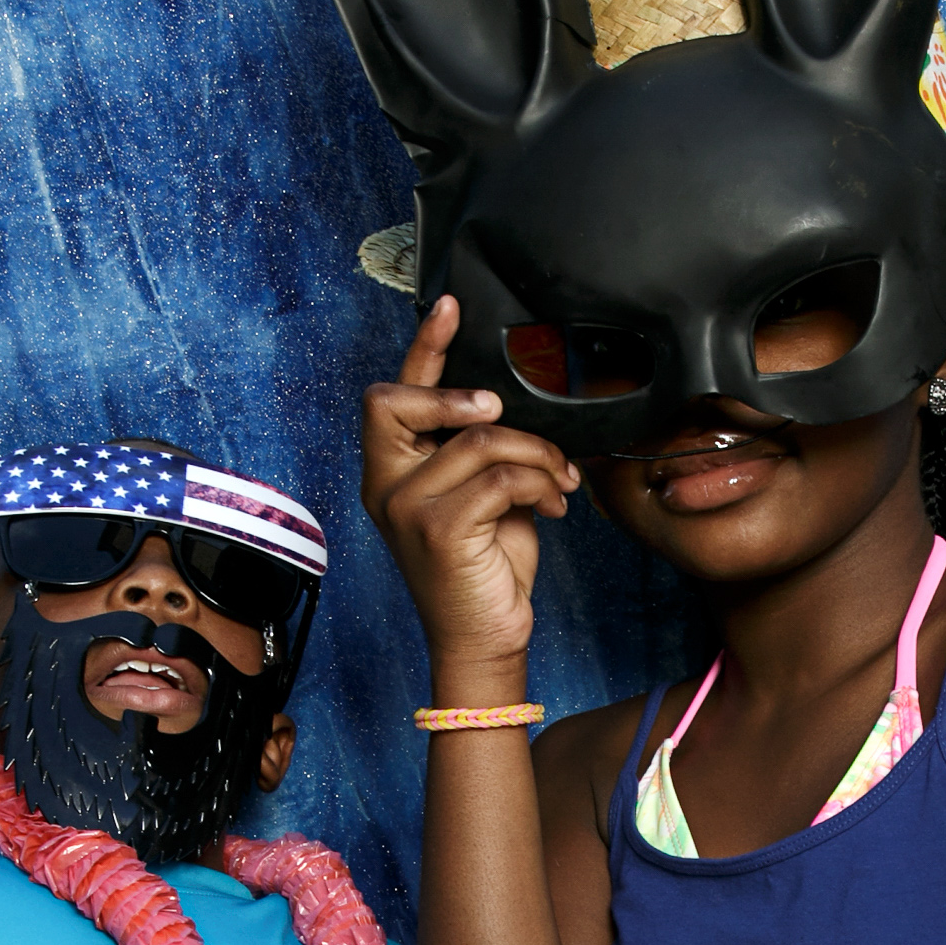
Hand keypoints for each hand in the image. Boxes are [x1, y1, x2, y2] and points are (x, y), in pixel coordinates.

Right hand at [360, 297, 578, 681]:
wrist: (485, 638)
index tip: (449, 306)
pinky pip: (499, 477)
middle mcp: (385, 485)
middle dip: (462, 396)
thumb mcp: (483, 496)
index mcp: (391, 472)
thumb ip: (479, 452)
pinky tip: (555, 504)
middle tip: (504, 413)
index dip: (422, 346)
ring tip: (560, 481)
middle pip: (403, 400)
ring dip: (536, 454)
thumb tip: (509, 409)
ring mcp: (405, 507)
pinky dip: (540, 484)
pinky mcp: (438, 529)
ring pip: (479, 439)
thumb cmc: (486, 569)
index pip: (394, 395)